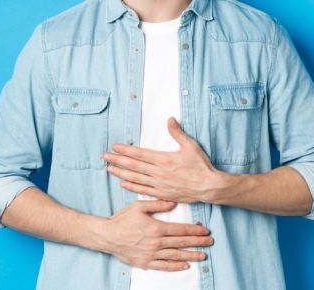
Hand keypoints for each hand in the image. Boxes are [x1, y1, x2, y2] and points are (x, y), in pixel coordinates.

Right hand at [98, 199, 212, 270]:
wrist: (106, 235)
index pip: (181, 229)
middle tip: (210, 242)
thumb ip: (158, 204)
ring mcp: (151, 254)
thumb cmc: (122, 219)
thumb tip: (174, 202)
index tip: (205, 231)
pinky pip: (163, 266)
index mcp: (156, 228)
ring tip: (203, 255)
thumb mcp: (139, 206)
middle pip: (182, 242)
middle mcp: (156, 242)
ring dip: (190, 255)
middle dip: (198, 242)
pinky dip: (175, 266)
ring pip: (175, 255)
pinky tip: (185, 265)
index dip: (195, 230)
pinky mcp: (144, 262)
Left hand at [103, 117, 228, 202]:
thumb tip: (170, 120)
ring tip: (109, 169)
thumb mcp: (191, 146)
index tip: (114, 147)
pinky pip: (143, 190)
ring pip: (135, 178)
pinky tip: (123, 183)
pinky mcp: (162, 194)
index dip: (126, 150)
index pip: (140, 154)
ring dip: (121, 173)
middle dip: (117, 161)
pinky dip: (131, 187)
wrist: (209, 186)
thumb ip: (178, 133)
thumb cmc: (201, 166)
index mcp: (164, 160)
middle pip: (134, 166)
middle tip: (104, 157)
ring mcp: (159, 185)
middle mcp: (158, 173)